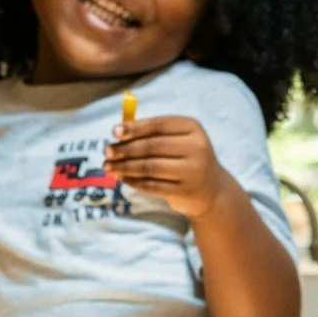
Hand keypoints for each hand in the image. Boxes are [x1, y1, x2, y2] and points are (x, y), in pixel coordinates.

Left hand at [105, 115, 233, 219]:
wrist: (211, 190)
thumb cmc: (184, 158)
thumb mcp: (175, 140)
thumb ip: (150, 134)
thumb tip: (117, 132)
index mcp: (192, 128)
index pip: (158, 125)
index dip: (134, 128)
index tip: (114, 132)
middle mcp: (197, 148)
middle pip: (151, 147)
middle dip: (124, 149)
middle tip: (106, 152)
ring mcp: (193, 171)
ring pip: (149, 167)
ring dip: (124, 167)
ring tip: (108, 167)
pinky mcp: (186, 191)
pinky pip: (152, 186)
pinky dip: (133, 181)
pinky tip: (122, 178)